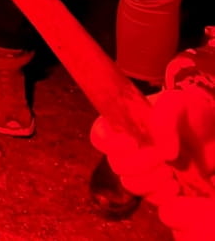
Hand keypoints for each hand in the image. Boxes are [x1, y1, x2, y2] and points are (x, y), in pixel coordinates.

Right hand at [91, 87, 214, 239]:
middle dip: (140, 163)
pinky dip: (164, 194)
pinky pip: (151, 200)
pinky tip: (177, 184)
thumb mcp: (178, 104)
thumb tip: (164, 150)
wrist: (211, 136)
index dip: (110, 143)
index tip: (133, 142)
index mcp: (123, 124)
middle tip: (162, 156)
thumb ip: (166, 118)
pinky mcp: (157, 190)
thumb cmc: (189, 112)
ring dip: (152, 180)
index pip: (100, 137)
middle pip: (116, 165)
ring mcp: (141, 172)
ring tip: (172, 171)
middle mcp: (127, 149)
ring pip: (131, 184)